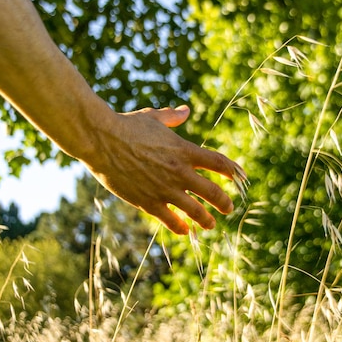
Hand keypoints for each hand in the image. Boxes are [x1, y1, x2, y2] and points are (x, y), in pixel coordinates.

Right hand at [82, 105, 242, 234]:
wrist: (102, 141)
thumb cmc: (126, 126)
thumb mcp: (153, 117)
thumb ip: (173, 117)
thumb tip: (186, 111)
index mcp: (184, 150)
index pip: (218, 163)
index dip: (232, 171)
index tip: (239, 177)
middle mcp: (180, 172)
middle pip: (212, 192)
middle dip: (224, 202)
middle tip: (229, 208)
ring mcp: (165, 189)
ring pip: (194, 211)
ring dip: (206, 220)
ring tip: (210, 225)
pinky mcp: (148, 202)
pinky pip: (169, 220)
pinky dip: (179, 227)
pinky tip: (184, 231)